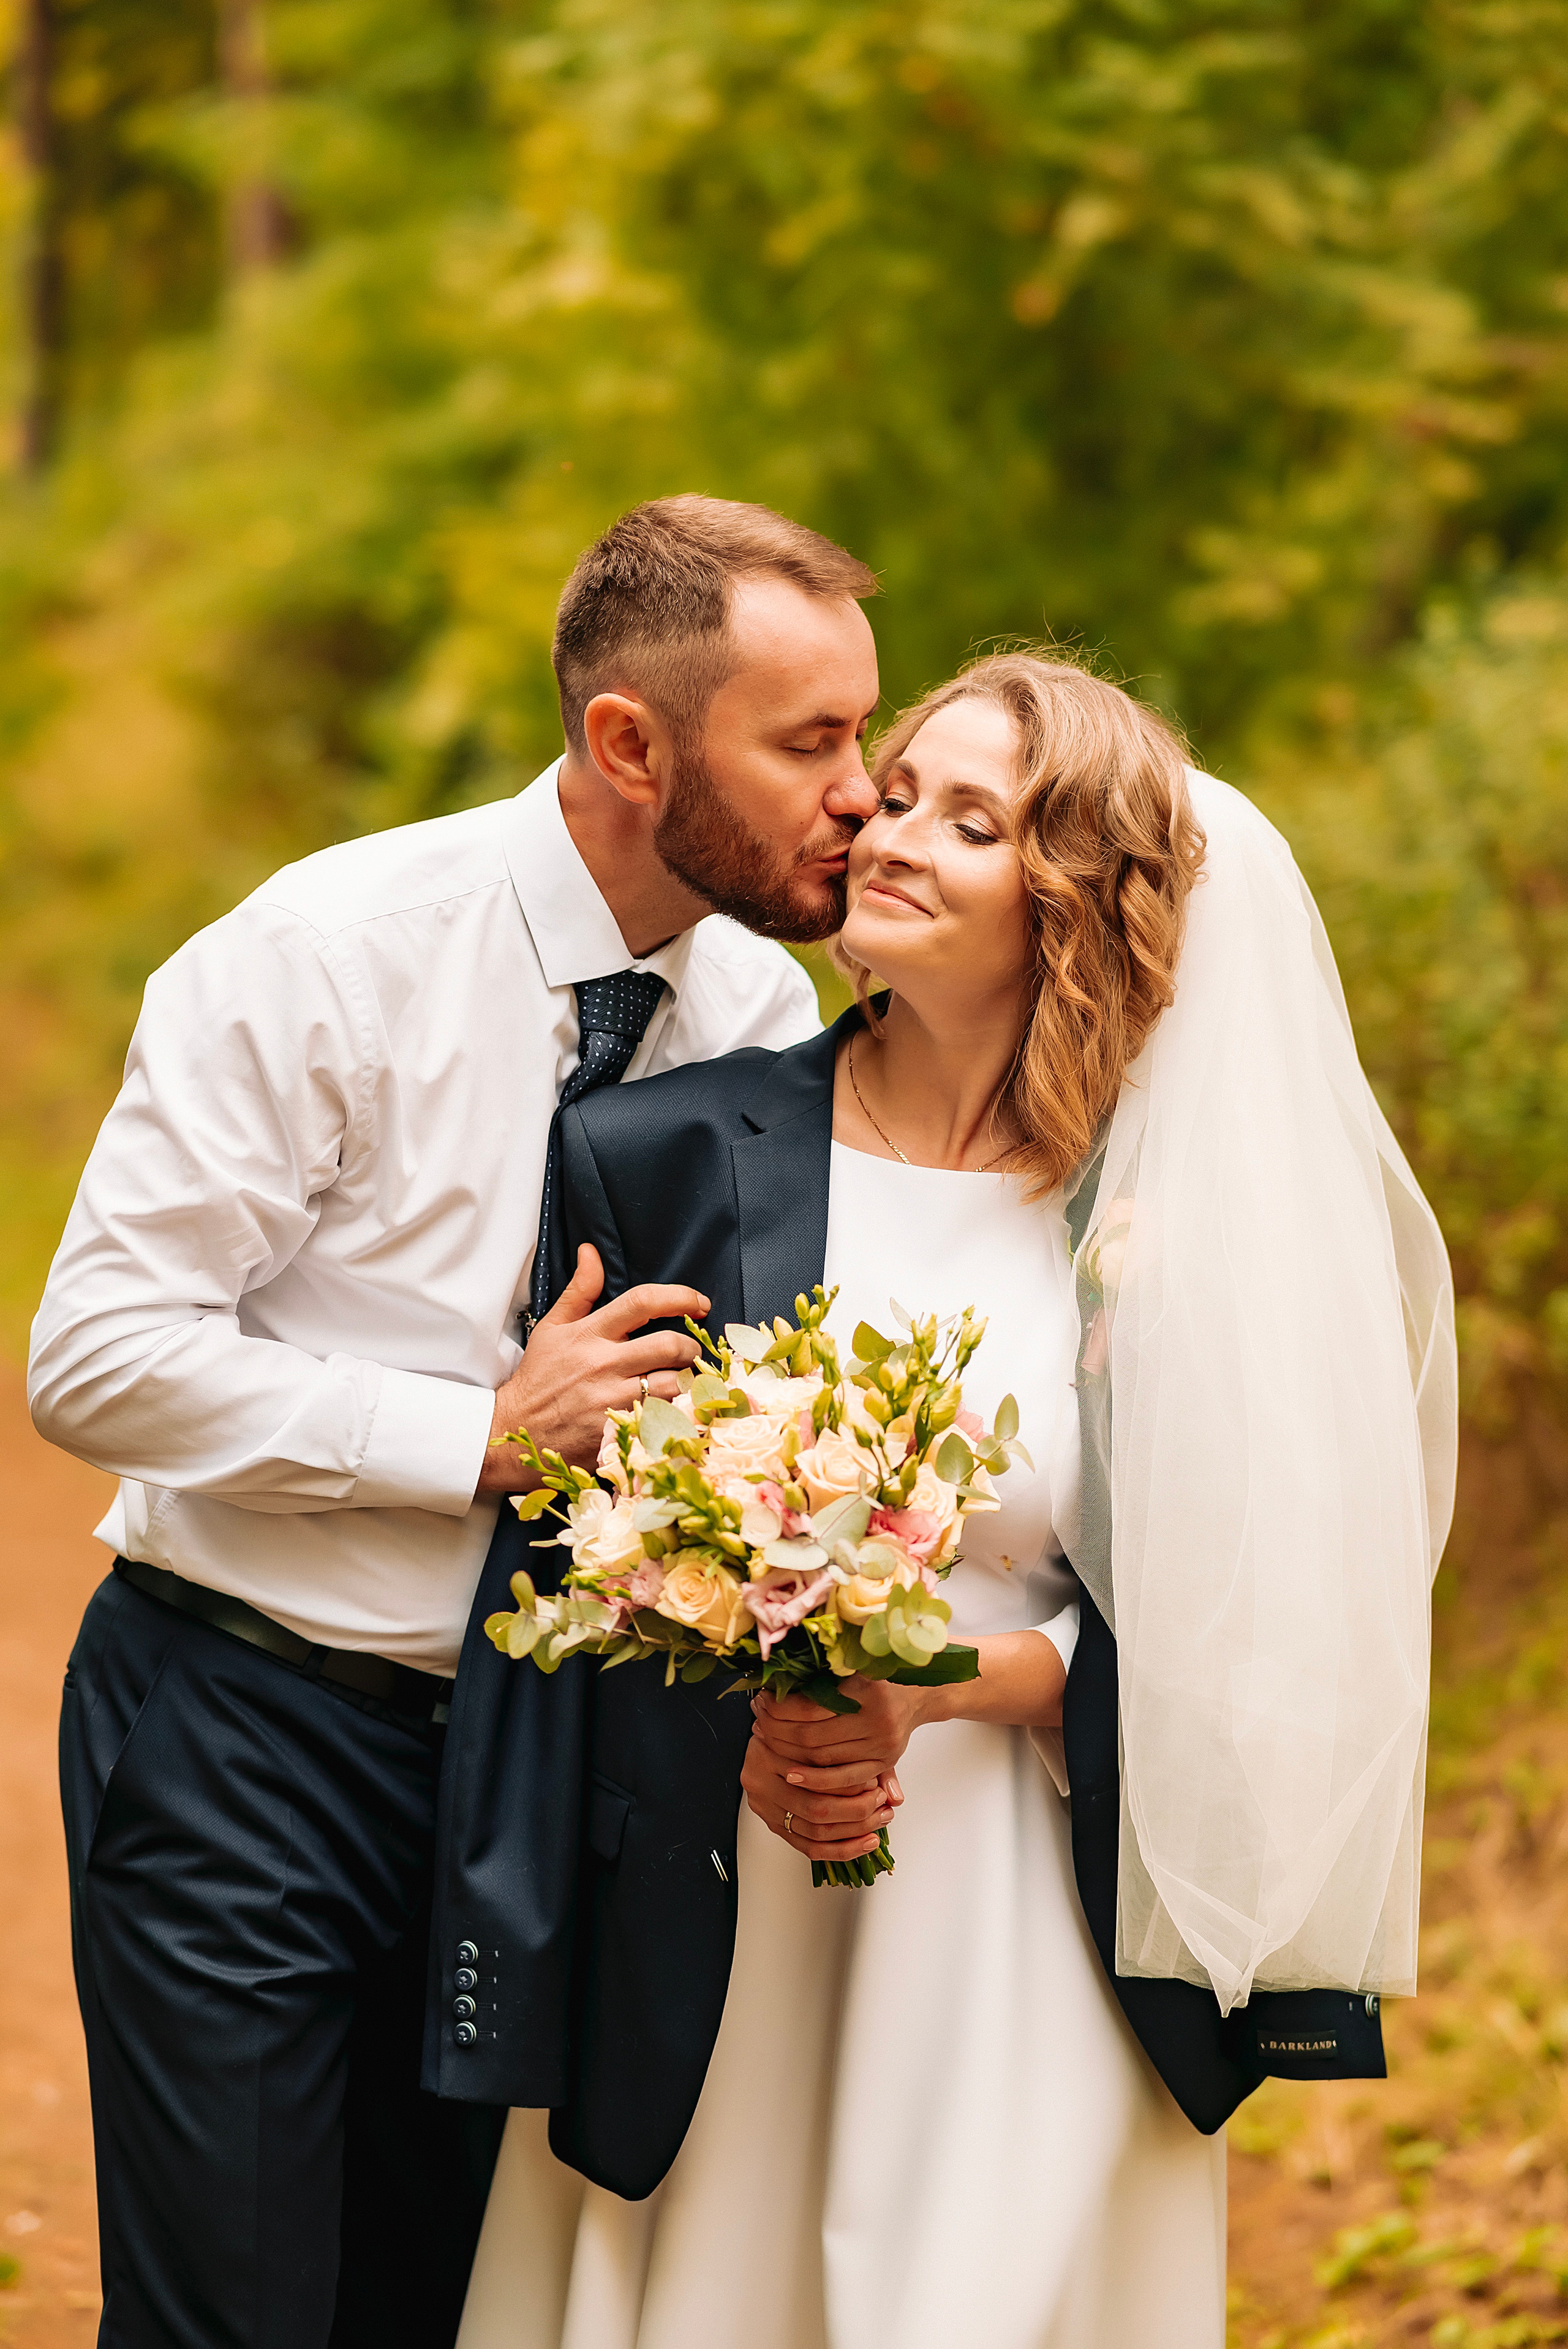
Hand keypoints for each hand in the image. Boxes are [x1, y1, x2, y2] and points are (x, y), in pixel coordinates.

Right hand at [475, 1244, 706, 1495]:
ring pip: (674, 1385)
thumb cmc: (539, 1376)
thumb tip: (591, 1251)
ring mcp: (612, 1401)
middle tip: (691, 1351)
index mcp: (590, 1334)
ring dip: (688, 1381)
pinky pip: (664, 1418)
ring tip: (686, 1380)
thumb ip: (579, 1290)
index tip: (700, 1302)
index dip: (680, 1296)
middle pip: (670, 1345)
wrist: (517, 1429)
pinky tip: (677, 1409)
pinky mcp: (618, 1432)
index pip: (643, 1302)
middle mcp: (603, 1365)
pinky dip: (678, 1412)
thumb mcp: (553, 1327)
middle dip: (691, 1346)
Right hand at [741, 1726, 897, 1863]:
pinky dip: (841, 1850)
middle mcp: (760, 1781)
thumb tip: (895, 1796)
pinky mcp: (773, 1825)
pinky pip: (809, 1849)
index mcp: (769, 1751)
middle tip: (880, 1803)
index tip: (875, 1783)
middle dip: (856, 1810)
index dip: (851, 1783)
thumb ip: (860, 1760)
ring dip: (853, 1831)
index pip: (816, 1774)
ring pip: (815, 1831)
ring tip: (879, 1821)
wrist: (765, 1734)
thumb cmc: (799, 1733)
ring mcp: (764, 1807)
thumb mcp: (823, 1734)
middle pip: (815, 1807)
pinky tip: (865, 1843)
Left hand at [751, 1675, 935, 1787]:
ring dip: (789, 1754)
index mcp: (865, 1688)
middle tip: (757, 1722)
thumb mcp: (854, 1669)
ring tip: (767, 1743)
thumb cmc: (877, 1681)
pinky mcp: (883, 1764)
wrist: (918, 1698)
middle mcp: (876, 1718)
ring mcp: (881, 1745)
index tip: (762, 1701)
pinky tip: (791, 1774)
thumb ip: (823, 1677)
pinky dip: (814, 1780)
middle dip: (777, 1730)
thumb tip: (780, 1679)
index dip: (780, 1707)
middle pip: (812, 1734)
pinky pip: (842, 1780)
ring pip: (823, 1758)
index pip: (811, 1705)